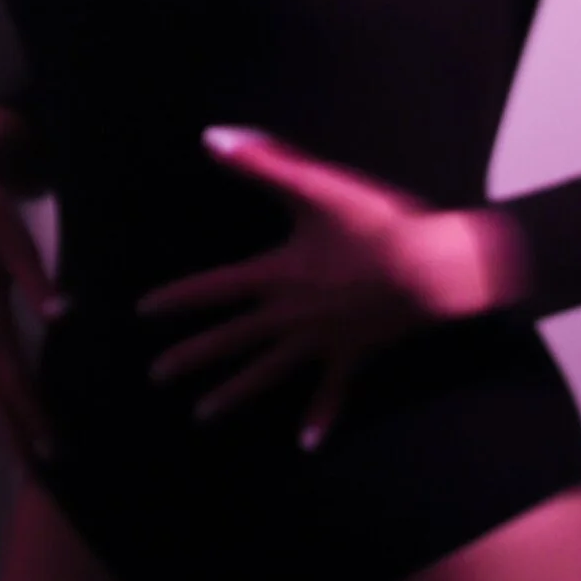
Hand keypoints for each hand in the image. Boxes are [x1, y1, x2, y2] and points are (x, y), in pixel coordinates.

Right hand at [0, 107, 59, 466]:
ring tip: (21, 459)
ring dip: (0, 422)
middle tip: (35, 474)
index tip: (52, 443)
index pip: (11, 373)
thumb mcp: (13, 236)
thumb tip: (60, 315)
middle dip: (13, 433)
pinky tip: (5, 416)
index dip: (32, 410)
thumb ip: (37, 277)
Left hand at [140, 124, 527, 450]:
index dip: (177, 298)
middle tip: (156, 377)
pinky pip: (333, 393)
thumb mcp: (319, 187)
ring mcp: (322, 341)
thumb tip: (212, 137)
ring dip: (234, 395)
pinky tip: (306, 443)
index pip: (214, 289)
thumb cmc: (379, 224)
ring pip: (268, 373)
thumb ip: (265, 161)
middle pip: (231, 340)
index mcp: (277, 275)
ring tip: (202, 416)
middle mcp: (291, 315)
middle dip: (191, 357)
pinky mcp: (355, 355)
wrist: (437, 268)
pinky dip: (320, 417)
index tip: (143, 313)